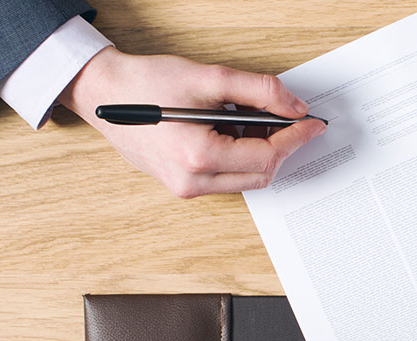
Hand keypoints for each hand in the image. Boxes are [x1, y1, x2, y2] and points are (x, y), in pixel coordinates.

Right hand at [59, 47, 328, 197]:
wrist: (104, 93)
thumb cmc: (146, 84)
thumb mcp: (209, 78)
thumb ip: (259, 90)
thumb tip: (294, 107)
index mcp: (199, 157)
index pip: (266, 156)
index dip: (295, 138)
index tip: (313, 123)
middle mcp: (192, 181)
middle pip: (259, 175)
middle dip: (281, 147)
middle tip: (290, 119)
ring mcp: (184, 187)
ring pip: (244, 180)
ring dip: (260, 152)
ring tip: (254, 118)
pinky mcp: (180, 184)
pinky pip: (224, 178)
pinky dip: (239, 157)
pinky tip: (233, 129)